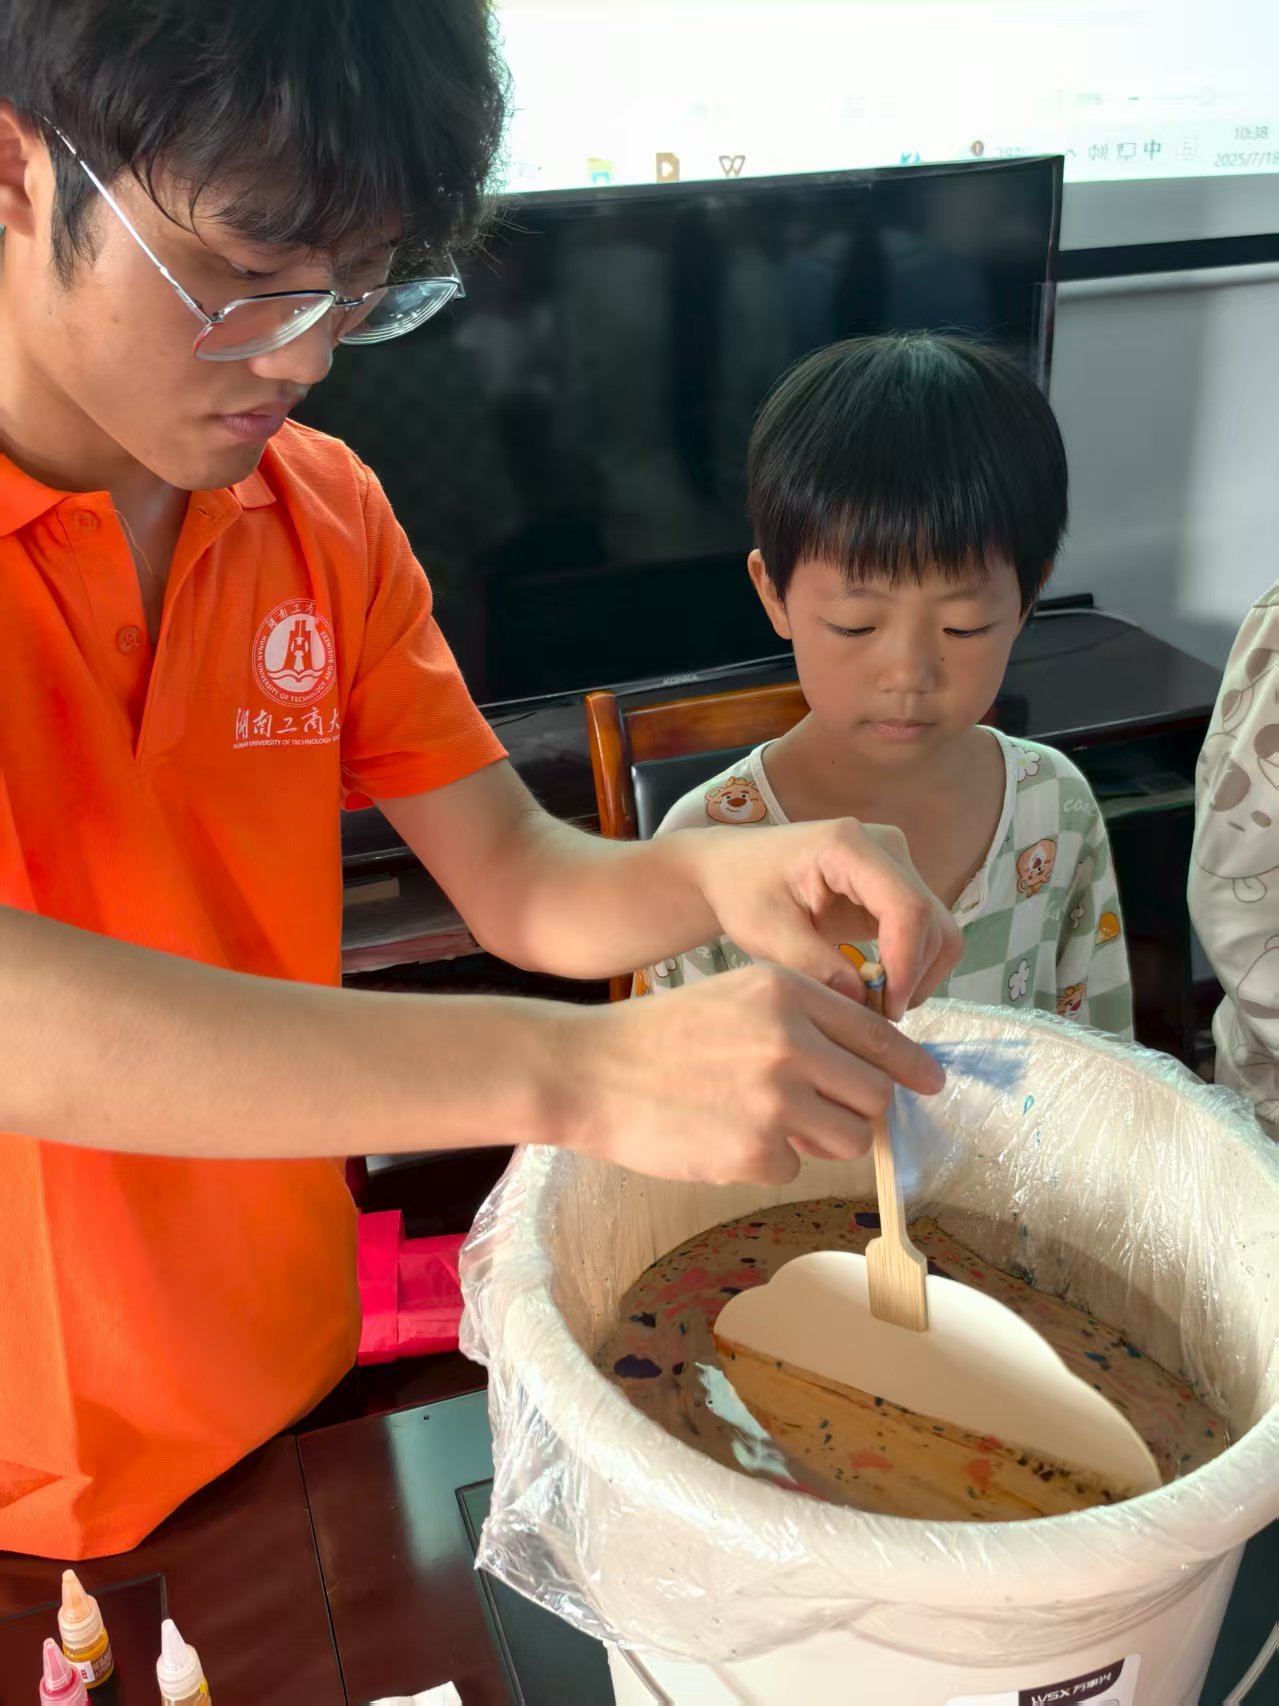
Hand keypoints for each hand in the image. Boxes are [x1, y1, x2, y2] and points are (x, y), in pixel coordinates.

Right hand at [556, 963, 945, 1185]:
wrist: (591, 1070)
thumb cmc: (664, 1034)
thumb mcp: (738, 996)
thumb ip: (804, 1020)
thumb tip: (872, 1066)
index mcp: (788, 995)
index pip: (879, 1035)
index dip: (912, 1066)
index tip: (931, 1083)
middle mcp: (790, 1042)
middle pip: (874, 1095)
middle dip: (860, 1110)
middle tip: (825, 1111)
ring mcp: (774, 1100)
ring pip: (847, 1138)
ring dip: (819, 1138)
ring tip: (763, 1119)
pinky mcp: (754, 1151)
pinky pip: (793, 1166)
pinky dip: (766, 1160)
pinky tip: (722, 1134)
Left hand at [683, 818, 961, 1019]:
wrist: (737, 869)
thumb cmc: (744, 890)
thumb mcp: (765, 931)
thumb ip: (812, 965)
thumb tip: (862, 1002)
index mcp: (848, 846)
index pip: (906, 907)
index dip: (906, 963)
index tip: (886, 1009)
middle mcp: (886, 848)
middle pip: (930, 921)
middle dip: (911, 976)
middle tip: (874, 1017)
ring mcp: (898, 866)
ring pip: (937, 931)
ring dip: (915, 976)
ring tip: (872, 1004)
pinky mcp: (898, 888)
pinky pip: (925, 935)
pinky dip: (910, 968)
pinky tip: (875, 988)